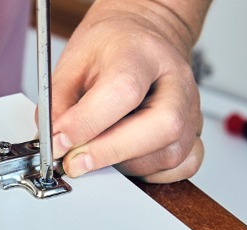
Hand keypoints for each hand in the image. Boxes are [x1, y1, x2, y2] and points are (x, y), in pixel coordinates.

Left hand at [47, 0, 207, 182]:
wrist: (143, 39)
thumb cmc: (112, 48)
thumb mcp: (75, 60)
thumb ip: (59, 100)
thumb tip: (52, 140)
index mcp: (143, 53)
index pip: (124, 90)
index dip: (88, 122)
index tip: (58, 141)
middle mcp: (176, 82)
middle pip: (162, 125)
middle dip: (111, 151)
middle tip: (74, 162)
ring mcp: (191, 110)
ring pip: (170, 154)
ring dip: (125, 164)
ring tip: (98, 153)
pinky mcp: (194, 134)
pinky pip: (184, 166)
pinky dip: (153, 174)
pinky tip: (129, 161)